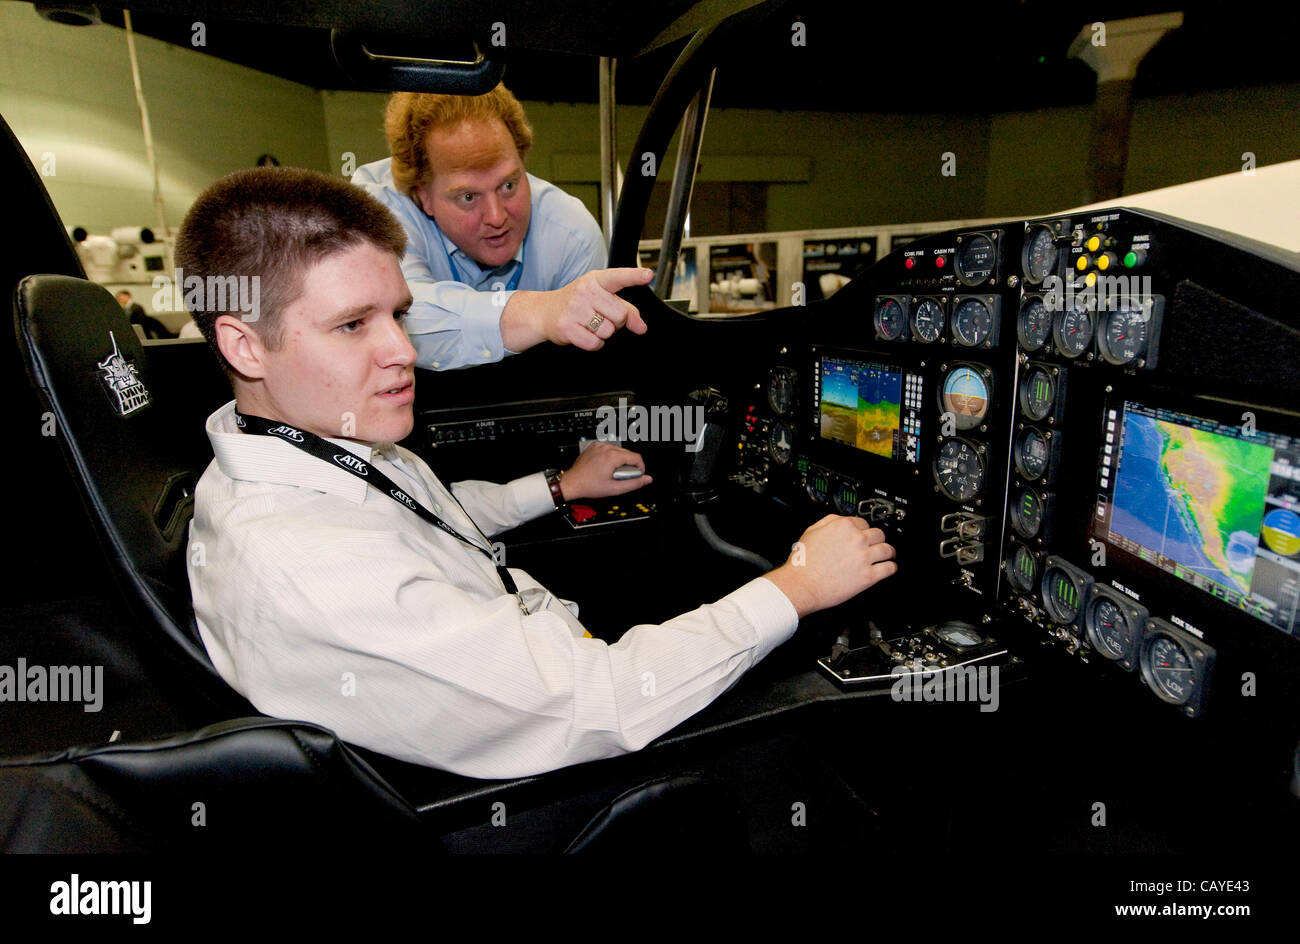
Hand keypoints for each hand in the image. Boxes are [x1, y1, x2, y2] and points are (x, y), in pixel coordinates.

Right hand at [500, 267, 652, 352]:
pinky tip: (584, 333)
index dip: (634, 276)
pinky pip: (595, 344)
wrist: (544, 312)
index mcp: (596, 280)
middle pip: (620, 316)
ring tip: (589, 324)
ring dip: (603, 333)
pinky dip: (594, 344)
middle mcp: (585, 291)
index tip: (648, 275)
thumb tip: (641, 327)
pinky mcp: (567, 327)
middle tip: (600, 317)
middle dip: (615, 322)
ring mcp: (575, 309)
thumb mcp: (601, 298)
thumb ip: (626, 309)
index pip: (618, 277)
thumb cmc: (577, 303)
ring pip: (608, 332)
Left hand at [559, 442, 651, 500]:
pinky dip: (611, 457)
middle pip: (628, 453)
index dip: (640, 468)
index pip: (636, 457)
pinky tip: (605, 467)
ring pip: (619, 451)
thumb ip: (634, 484)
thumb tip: (647, 479)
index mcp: (612, 456)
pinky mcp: (594, 447)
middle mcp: (606, 448)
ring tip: (612, 473)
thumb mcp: (615, 489)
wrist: (572, 482)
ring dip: (620, 461)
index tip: (637, 475)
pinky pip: (609, 450)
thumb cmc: (589, 485)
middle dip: (629, 465)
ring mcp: (599, 446)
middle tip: (622, 477)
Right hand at [765, 515, 897, 618]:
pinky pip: (889, 568)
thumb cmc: (803, 562)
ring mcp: (864, 558)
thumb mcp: (811, 531)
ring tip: (888, 555)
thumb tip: (840, 520)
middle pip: (879, 534)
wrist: (801, 585)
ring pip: (888, 550)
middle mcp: (856, 539)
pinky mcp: (868, 576)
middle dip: (878, 540)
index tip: (865, 536)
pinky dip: (891, 567)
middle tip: (877, 545)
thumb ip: (828, 521)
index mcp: (843, 526)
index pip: (864, 523)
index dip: (864, 530)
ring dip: (889, 552)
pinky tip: (889, 568)